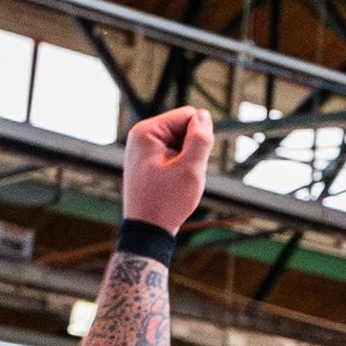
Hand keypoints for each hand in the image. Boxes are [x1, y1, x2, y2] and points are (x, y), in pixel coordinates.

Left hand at [121, 105, 212, 232]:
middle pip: (184, 127)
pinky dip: (181, 166)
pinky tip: (173, 183)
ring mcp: (143, 148)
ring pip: (181, 142)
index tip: (190, 161)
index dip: (199, 136)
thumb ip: (200, 139)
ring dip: (188, 159)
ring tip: (177, 181)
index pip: (188, 115)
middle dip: (192, 149)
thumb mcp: (190, 169)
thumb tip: (204, 116)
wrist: (147, 230)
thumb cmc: (166, 201)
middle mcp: (141, 136)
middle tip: (183, 174)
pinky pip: (174, 154)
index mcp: (146, 132)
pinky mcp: (147, 160)